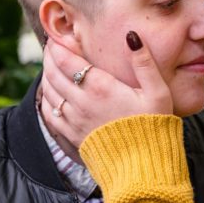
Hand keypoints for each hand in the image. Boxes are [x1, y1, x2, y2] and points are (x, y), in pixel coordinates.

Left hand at [41, 33, 172, 148]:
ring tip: (49, 66)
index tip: (54, 39)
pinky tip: (49, 93)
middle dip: (49, 57)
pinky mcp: (72, 135)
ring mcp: (74, 119)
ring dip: (46, 76)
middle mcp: (82, 102)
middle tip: (49, 47)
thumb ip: (144, 62)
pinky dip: (46, 99)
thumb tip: (131, 36)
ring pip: (49, 91)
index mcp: (101, 87)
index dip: (57, 48)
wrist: (142, 166)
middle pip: (54, 73)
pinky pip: (49, 113)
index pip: (68, 61)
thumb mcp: (158, 92)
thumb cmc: (153, 127)